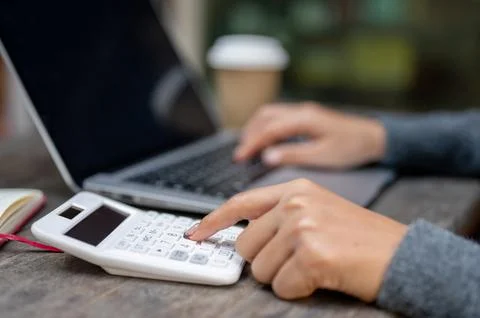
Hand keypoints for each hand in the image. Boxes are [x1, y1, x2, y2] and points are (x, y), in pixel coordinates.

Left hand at [186, 179, 406, 301]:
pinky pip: (282, 287)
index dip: (213, 221)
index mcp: (295, 190)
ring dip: (284, 277)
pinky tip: (322, 277)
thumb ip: (280, 216)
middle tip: (297, 261)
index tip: (194, 234)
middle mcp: (295, 203)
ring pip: (261, 270)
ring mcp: (303, 227)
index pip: (240, 204)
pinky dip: (299, 290)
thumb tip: (243, 237)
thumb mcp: (319, 210)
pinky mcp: (311, 254)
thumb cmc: (360, 238)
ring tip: (314, 266)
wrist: (403, 254)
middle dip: (266, 262)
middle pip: (246, 246)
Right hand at [234, 102, 386, 168]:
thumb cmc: (351, 148)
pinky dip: (266, 127)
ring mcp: (303, 111)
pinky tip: (266, 140)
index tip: (240, 158)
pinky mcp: (306, 116)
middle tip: (241, 154)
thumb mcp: (323, 156)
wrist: (374, 137)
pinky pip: (279, 117)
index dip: (252, 143)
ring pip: (270, 114)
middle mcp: (301, 111)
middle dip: (249, 134)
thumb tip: (267, 157)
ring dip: (256, 128)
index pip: (269, 129)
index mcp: (304, 119)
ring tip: (248, 147)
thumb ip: (294, 154)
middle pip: (265, 116)